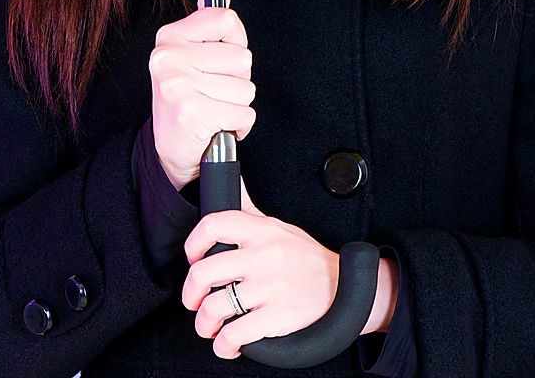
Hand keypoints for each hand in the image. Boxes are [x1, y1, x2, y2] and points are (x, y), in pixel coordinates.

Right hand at [149, 0, 256, 190]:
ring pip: (246, 87)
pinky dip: (238, 124)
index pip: (228, 20)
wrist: (173, 150)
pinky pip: (244, 113)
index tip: (217, 59)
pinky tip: (215, 126)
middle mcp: (168, 56)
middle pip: (242, 57)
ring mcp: (176, 84)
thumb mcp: (194, 51)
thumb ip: (209, 15)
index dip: (233, 43)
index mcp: (170, 35)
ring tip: (213, 108)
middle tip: (211, 91)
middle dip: (236, 79)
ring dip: (237, 104)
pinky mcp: (190, 113)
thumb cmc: (190, 97)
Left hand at [181, 176, 339, 359]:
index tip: (193, 258)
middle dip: (190, 293)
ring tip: (210, 326)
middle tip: (194, 301)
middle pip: (203, 272)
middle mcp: (263, 256)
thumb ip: (251, 215)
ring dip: (204, 324)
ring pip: (214, 307)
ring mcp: (269, 286)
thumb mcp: (279, 227)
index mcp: (261, 231)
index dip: (193, 244)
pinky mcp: (277, 316)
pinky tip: (228, 343)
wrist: (344, 287)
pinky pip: (235, 334)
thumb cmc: (307, 258)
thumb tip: (232, 189)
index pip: (213, 225)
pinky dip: (224, 345)